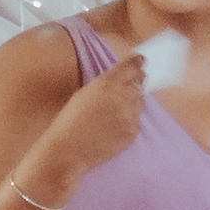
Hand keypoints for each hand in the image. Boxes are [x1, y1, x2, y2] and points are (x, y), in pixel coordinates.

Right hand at [13, 52, 149, 206]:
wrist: (68, 150)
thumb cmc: (71, 121)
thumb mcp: (84, 94)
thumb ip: (105, 83)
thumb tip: (124, 78)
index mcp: (106, 84)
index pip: (131, 67)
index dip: (137, 62)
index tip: (141, 60)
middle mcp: (120, 97)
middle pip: (139, 83)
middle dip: (136, 83)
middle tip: (131, 86)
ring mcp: (128, 115)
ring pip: (139, 102)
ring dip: (132, 103)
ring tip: (114, 111)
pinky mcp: (131, 131)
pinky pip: (136, 120)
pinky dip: (129, 120)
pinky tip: (113, 125)